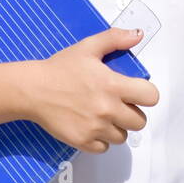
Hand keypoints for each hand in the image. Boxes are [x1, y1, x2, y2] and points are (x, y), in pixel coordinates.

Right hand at [27, 26, 158, 153]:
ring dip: (116, 128)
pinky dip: (100, 140)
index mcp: (113, 85)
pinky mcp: (82, 141)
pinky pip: (104, 148)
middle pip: (140, 122)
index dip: (146, 94)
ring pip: (122, 137)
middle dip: (131, 113)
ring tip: (101, 116)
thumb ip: (115, 39)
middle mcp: (107, 109)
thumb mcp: (88, 47)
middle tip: (117, 105)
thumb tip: (138, 35)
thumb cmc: (60, 68)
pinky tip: (90, 126)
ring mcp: (95, 128)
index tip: (135, 92)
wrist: (32, 89)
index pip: (150, 97)